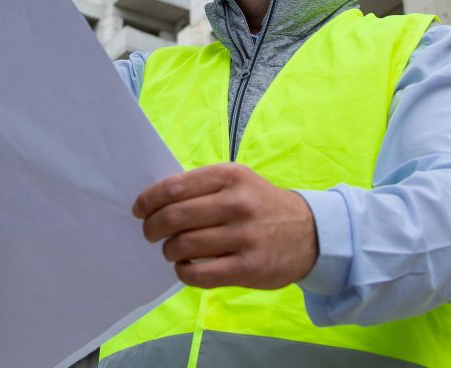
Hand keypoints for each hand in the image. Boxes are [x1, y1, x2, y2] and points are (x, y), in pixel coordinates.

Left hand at [133, 162, 318, 289]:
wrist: (311, 232)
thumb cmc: (262, 205)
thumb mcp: (239, 182)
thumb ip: (203, 187)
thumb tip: (156, 201)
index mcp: (230, 176)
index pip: (174, 187)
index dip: (148, 200)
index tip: (139, 210)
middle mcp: (237, 203)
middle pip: (174, 218)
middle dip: (152, 228)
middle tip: (150, 234)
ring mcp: (244, 236)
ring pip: (183, 246)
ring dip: (168, 251)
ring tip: (172, 251)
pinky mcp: (249, 268)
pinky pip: (199, 274)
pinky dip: (183, 272)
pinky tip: (187, 267)